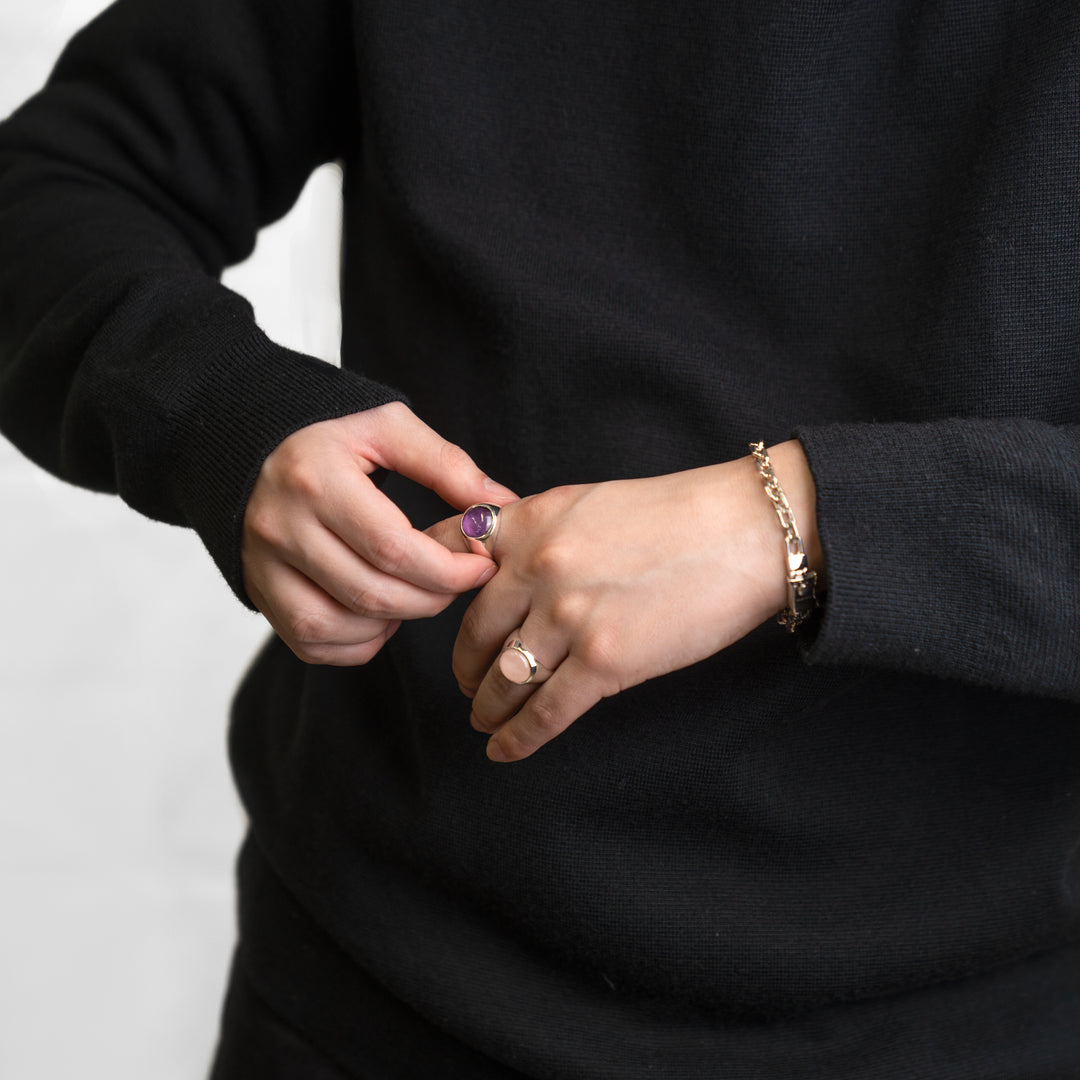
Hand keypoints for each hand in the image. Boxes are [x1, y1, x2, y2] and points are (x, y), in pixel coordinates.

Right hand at [242, 402, 515, 664]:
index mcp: (316, 480)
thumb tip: (501, 506)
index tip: (481, 567)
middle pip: (370, 594)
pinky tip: (379, 614)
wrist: (252, 447)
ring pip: (336, 627)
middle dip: (431, 600)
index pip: (392, 548)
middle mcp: (281, 527)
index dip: (447, 570)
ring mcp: (263, 566)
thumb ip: (446, 465)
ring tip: (417, 594)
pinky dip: (356, 642)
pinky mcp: (259, 593)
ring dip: (392, 624)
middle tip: (457, 584)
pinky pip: (312, 642)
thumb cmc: (329, 436)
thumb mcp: (387, 427)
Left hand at [434, 441, 820, 761]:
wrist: (743, 532)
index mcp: (529, 522)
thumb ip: (537, 536)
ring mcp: (569, 616)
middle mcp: (537, 568)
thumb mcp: (587, 505)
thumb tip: (504, 574)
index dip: (425, 588)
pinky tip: (503, 750)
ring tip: (485, 718)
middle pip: (473, 633)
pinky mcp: (605, 661)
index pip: (448, 553)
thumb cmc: (675, 516)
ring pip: (502, 679)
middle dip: (467, 666)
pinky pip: (543, 712)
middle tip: (469, 682)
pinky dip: (516, 738)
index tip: (420, 613)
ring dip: (488, 707)